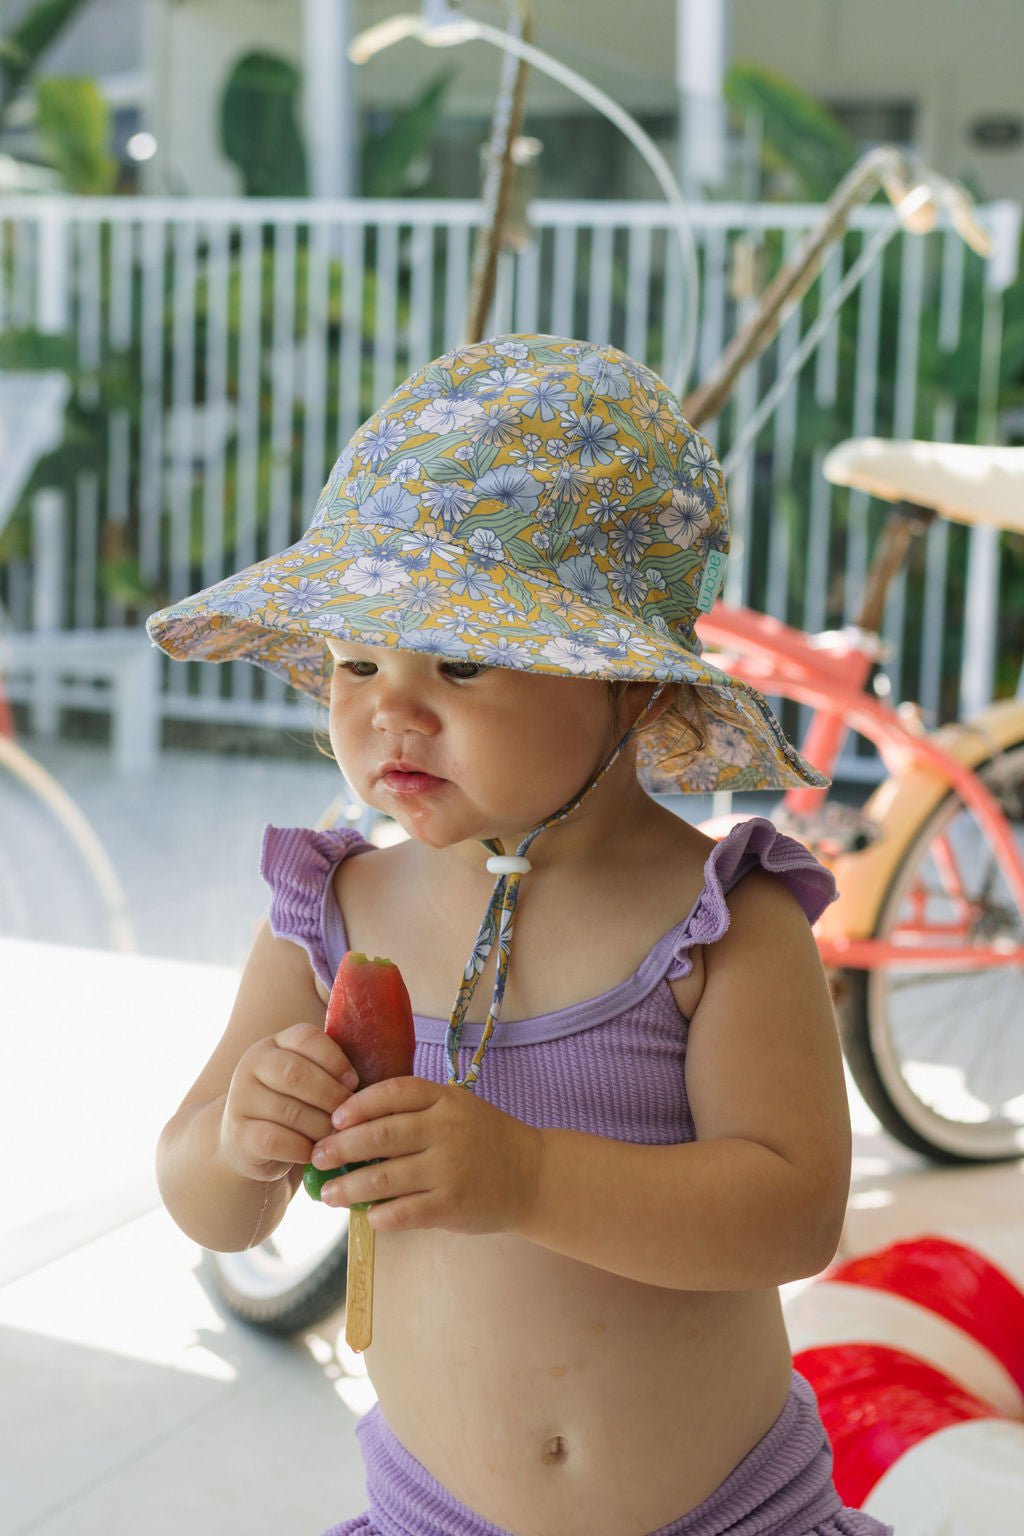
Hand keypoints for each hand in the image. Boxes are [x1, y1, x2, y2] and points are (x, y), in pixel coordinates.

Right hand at [219, 1023, 359, 1183]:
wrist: (250, 1142)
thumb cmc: (296, 1106)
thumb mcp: (311, 1080)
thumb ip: (333, 1072)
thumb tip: (380, 1077)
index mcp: (275, 1044)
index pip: (306, 1038)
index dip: (335, 1060)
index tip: (354, 1081)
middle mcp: (252, 1065)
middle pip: (295, 1073)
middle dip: (331, 1095)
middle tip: (350, 1114)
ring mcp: (241, 1100)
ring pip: (289, 1111)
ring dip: (321, 1127)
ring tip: (336, 1136)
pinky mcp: (239, 1134)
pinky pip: (277, 1140)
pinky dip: (302, 1148)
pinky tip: (314, 1152)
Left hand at [310, 1077, 542, 1235]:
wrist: (532, 1175)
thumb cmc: (484, 1139)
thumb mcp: (457, 1108)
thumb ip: (416, 1110)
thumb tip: (353, 1126)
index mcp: (445, 1100)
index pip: (393, 1093)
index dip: (358, 1105)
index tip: (334, 1118)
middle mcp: (446, 1130)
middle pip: (381, 1135)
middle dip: (341, 1147)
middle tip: (317, 1156)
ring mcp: (449, 1169)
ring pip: (385, 1178)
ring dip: (349, 1188)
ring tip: (328, 1194)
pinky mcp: (451, 1205)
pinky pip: (404, 1212)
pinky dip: (380, 1216)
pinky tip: (367, 1216)